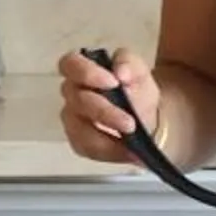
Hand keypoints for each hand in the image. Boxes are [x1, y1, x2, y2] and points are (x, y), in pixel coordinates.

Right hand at [57, 47, 160, 166]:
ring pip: (80, 130)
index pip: (70, 64)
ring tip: (131, 143)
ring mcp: (73, 119)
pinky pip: (88, 148)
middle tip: (130, 123)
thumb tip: (120, 72)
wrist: (145, 116)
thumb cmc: (135, 88)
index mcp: (81, 69)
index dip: (87, 73)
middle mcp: (72, 93)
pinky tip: (127, 152)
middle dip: (105, 113)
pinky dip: (109, 151)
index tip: (113, 83)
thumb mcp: (139, 70)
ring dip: (106, 138)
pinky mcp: (78, 142)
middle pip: (78, 101)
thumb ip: (129, 64)